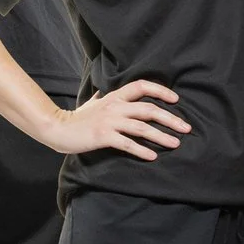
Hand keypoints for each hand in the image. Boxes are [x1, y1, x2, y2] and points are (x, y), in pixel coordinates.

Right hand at [36, 79, 188, 160]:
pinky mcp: (103, 136)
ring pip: (141, 127)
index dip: (161, 91)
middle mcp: (114, 107)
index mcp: (114, 96)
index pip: (141, 86)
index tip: (176, 100)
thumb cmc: (76, 117)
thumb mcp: (92, 102)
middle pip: (148, 109)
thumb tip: (104, 91)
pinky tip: (152, 156)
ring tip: (175, 143)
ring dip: (161, 136)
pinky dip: (141, 150)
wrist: (57, 128)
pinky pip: (127, 143)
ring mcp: (109, 121)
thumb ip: (102, 97)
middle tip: (186, 128)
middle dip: (170, 118)